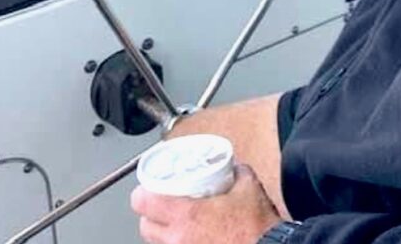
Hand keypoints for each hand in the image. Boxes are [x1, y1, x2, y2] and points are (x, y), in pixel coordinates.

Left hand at [131, 163, 281, 243]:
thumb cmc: (257, 226)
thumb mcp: (248, 185)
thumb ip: (235, 170)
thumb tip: (232, 165)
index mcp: (186, 216)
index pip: (143, 203)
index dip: (143, 192)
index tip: (149, 186)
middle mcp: (178, 240)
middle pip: (145, 227)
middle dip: (151, 214)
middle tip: (163, 202)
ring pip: (159, 243)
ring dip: (163, 231)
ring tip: (178, 221)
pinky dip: (178, 242)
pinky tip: (192, 236)